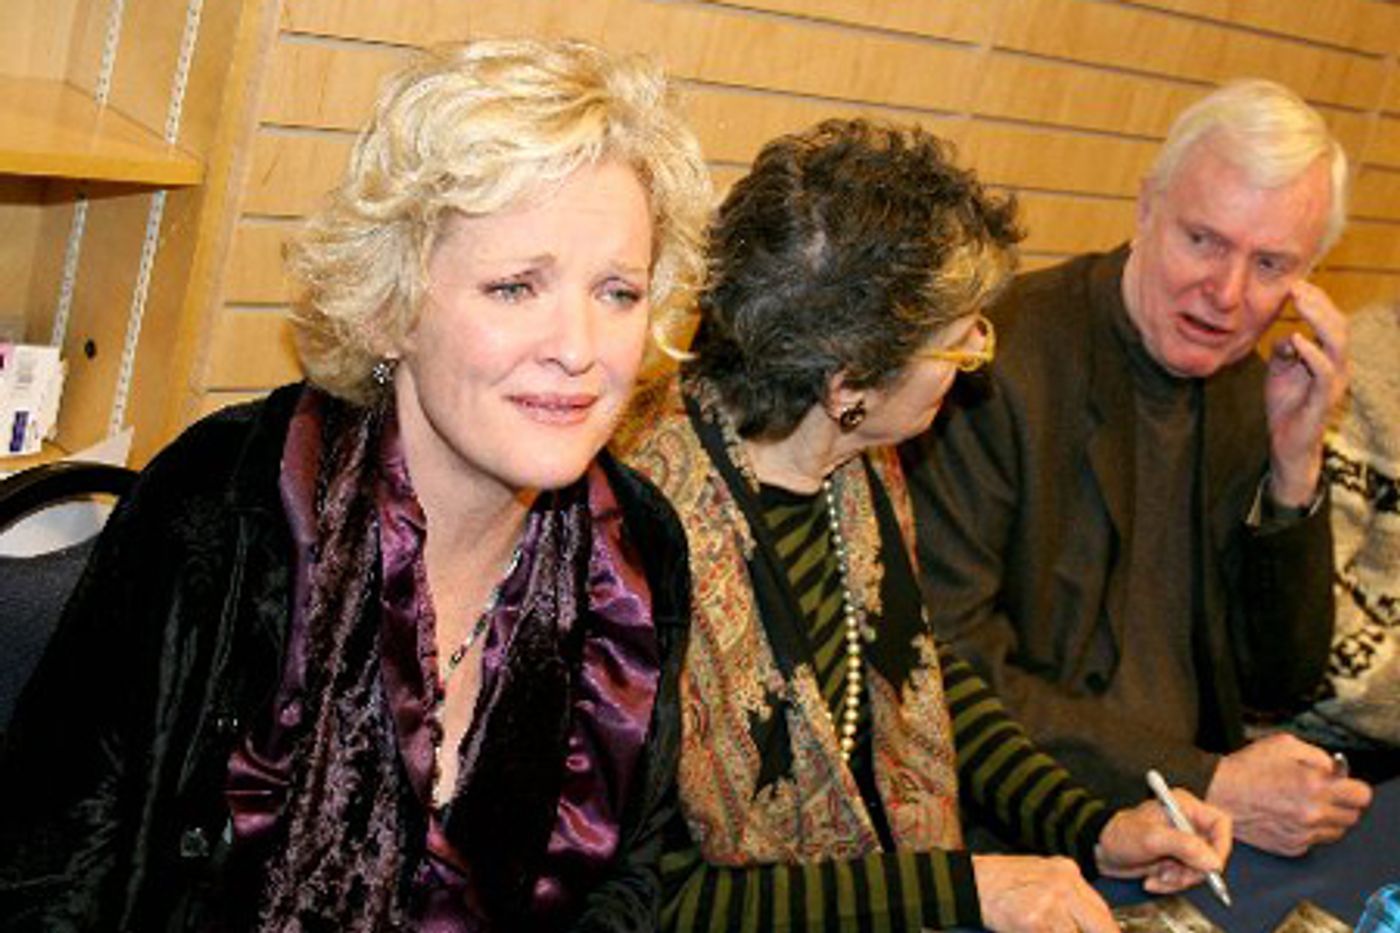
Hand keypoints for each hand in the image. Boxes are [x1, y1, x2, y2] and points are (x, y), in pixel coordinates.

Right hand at [972, 854, 1118, 932]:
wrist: (969, 882)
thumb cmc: (1001, 882)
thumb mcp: (1041, 878)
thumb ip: (1067, 898)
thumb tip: (1090, 926)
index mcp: (1068, 871)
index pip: (1103, 912)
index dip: (1106, 932)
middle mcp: (1064, 884)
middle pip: (1102, 927)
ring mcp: (1051, 902)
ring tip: (1042, 929)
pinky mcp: (1035, 920)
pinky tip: (1029, 931)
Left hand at [1095, 790, 1230, 893]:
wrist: (1100, 850)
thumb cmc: (1120, 835)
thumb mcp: (1151, 838)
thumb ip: (1184, 846)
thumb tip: (1213, 861)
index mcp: (1185, 807)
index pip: (1220, 823)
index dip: (1221, 846)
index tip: (1211, 867)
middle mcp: (1187, 824)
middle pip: (1212, 852)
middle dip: (1195, 871)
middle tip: (1174, 877)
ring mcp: (1182, 843)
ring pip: (1200, 869)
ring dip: (1181, 880)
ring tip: (1159, 877)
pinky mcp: (1175, 860)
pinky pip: (1186, 877)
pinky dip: (1172, 883)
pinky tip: (1153, 880)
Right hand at [1207, 732, 1371, 854]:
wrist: (1219, 792)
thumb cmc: (1246, 768)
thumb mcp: (1284, 745)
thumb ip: (1317, 755)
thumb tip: (1334, 769)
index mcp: (1313, 785)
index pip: (1361, 796)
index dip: (1353, 787)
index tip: (1346, 785)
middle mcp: (1312, 812)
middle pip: (1353, 816)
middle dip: (1342, 803)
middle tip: (1325, 794)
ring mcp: (1303, 833)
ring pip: (1337, 831)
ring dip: (1328, 819)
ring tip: (1305, 805)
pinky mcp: (1292, 847)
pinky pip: (1315, 841)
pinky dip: (1309, 830)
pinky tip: (1291, 816)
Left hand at [1264, 280, 1348, 505]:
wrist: (1286, 444)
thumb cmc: (1287, 406)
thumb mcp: (1280, 371)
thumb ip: (1283, 351)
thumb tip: (1286, 335)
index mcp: (1328, 356)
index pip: (1330, 321)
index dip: (1316, 301)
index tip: (1295, 283)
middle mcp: (1338, 366)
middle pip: (1338, 326)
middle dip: (1318, 303)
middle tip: (1296, 286)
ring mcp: (1334, 383)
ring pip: (1337, 344)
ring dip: (1318, 320)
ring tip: (1299, 303)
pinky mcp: (1324, 400)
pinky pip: (1325, 373)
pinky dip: (1313, 353)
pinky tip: (1298, 339)